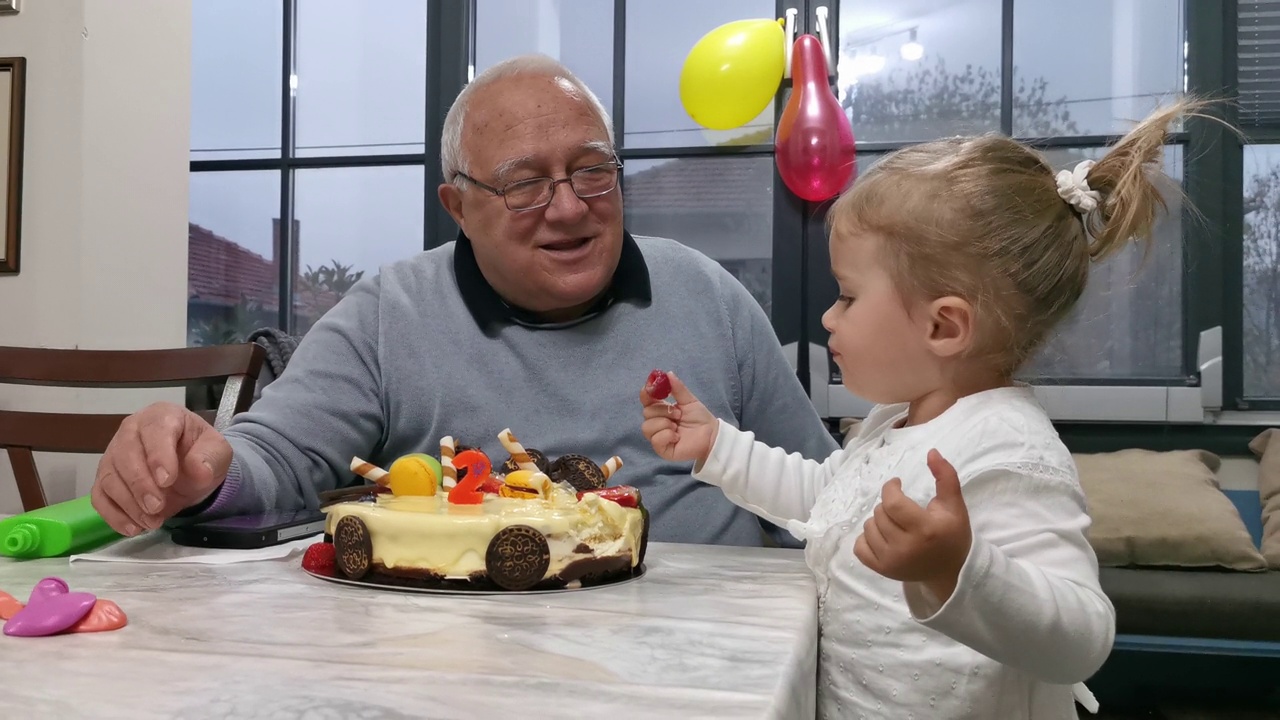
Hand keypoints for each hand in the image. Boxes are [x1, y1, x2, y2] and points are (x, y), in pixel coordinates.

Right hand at [91, 402, 231, 535]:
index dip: (158, 456)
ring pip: (109, 477)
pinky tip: (133, 528)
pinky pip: (99, 497)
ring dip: (128, 504)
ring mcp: (114, 454)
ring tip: (152, 522)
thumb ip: (210, 458)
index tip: (167, 480)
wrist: (190, 468)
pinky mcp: (105, 478)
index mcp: (161, 416)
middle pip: (125, 455)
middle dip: (140, 485)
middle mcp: (131, 430)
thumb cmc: (200, 453)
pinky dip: (113, 515)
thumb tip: (200, 470)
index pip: (155, 431)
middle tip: (157, 507)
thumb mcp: (217, 451)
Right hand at [639, 371, 718, 464]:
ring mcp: (658, 436)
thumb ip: (677, 388)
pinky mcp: (662, 449)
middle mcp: (657, 422)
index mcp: (661, 409)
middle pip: (646, 413)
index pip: (646, 400)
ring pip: (647, 427)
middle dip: (663, 411)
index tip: (651, 387)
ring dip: (665, 424)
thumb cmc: (700, 418)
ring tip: (678, 427)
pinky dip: (667, 435)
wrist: (711, 435)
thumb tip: (668, 373)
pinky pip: (655, 439)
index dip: (646, 393)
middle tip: (678, 414)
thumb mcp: (689, 401)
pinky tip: (677, 437)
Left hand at [853, 449, 971, 601]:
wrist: (952, 572)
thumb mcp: (954, 505)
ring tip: (895, 524)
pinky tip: (882, 537)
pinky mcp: (881, 570)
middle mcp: (904, 547)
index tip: (897, 485)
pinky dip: (867, 538)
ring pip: (868, 527)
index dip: (890, 488)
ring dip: (879, 520)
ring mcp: (890, 561)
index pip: (892, 503)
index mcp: (924, 529)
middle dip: (888, 505)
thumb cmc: (952, 534)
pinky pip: (859, 547)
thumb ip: (945, 476)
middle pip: (879, 513)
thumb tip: (931, 451)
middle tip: (902, 509)